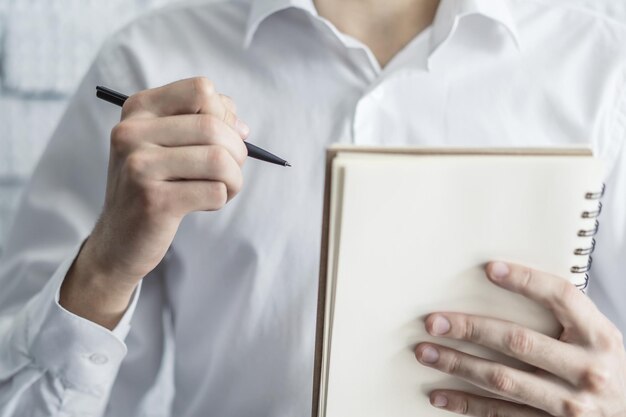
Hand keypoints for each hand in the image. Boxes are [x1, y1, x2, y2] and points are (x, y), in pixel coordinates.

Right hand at [60, 77, 247, 327]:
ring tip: (223, 188)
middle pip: (214, 126)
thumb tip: (241, 127)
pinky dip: (221, 199)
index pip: (202, 90)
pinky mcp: (154, 201)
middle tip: (230, 170)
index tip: (222, 138)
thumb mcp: (168, 145)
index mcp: (138, 109)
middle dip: (237, 152)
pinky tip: (204, 204)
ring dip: (234, 178)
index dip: (224, 114)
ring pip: (219, 160)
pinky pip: (215, 192)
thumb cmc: (154, 186)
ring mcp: (139, 166)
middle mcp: (132, 132)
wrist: (120, 240)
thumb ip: (204, 123)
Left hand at [415, 262, 625, 415]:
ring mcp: (568, 404)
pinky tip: (439, 394)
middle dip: (471, 329)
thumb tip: (505, 281)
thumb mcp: (596, 337)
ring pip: (502, 380)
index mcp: (598, 336)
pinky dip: (465, 403)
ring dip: (457, 365)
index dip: (525, 280)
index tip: (490, 269)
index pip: (561, 297)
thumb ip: (564, 315)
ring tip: (426, 352)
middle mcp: (585, 369)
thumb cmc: (603, 367)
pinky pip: (500, 414)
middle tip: (435, 322)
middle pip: (519, 341)